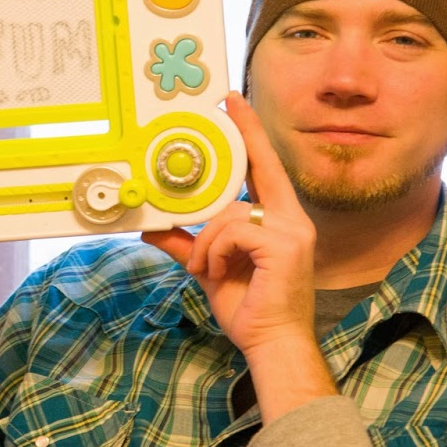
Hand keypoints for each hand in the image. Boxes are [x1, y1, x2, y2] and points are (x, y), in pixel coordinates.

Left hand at [142, 92, 317, 357]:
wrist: (272, 344)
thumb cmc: (249, 307)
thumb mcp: (210, 267)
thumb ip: (187, 243)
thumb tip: (154, 227)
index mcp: (279, 220)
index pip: (265, 167)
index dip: (251, 133)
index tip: (234, 102)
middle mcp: (291, 219)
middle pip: (258, 168)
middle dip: (240, 138)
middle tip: (222, 106)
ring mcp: (292, 231)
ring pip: (230, 211)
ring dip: (205, 241)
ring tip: (203, 267)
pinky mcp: (284, 245)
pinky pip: (233, 231)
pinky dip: (214, 252)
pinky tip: (215, 272)